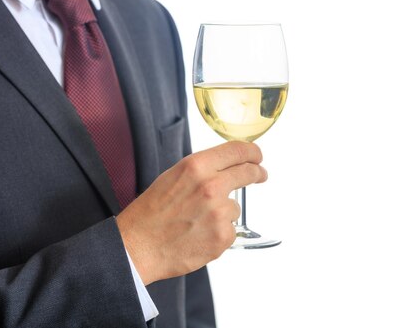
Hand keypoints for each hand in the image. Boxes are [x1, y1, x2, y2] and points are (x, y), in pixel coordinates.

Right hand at [115, 141, 266, 284]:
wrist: (138, 246)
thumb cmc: (150, 214)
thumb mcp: (173, 177)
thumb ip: (201, 170)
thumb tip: (224, 168)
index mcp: (196, 167)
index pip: (237, 151)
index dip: (252, 152)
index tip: (257, 156)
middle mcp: (211, 186)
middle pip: (248, 173)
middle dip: (257, 173)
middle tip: (260, 175)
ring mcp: (219, 212)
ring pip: (235, 207)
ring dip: (224, 212)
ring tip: (197, 221)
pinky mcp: (223, 236)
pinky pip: (230, 230)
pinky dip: (219, 233)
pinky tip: (199, 235)